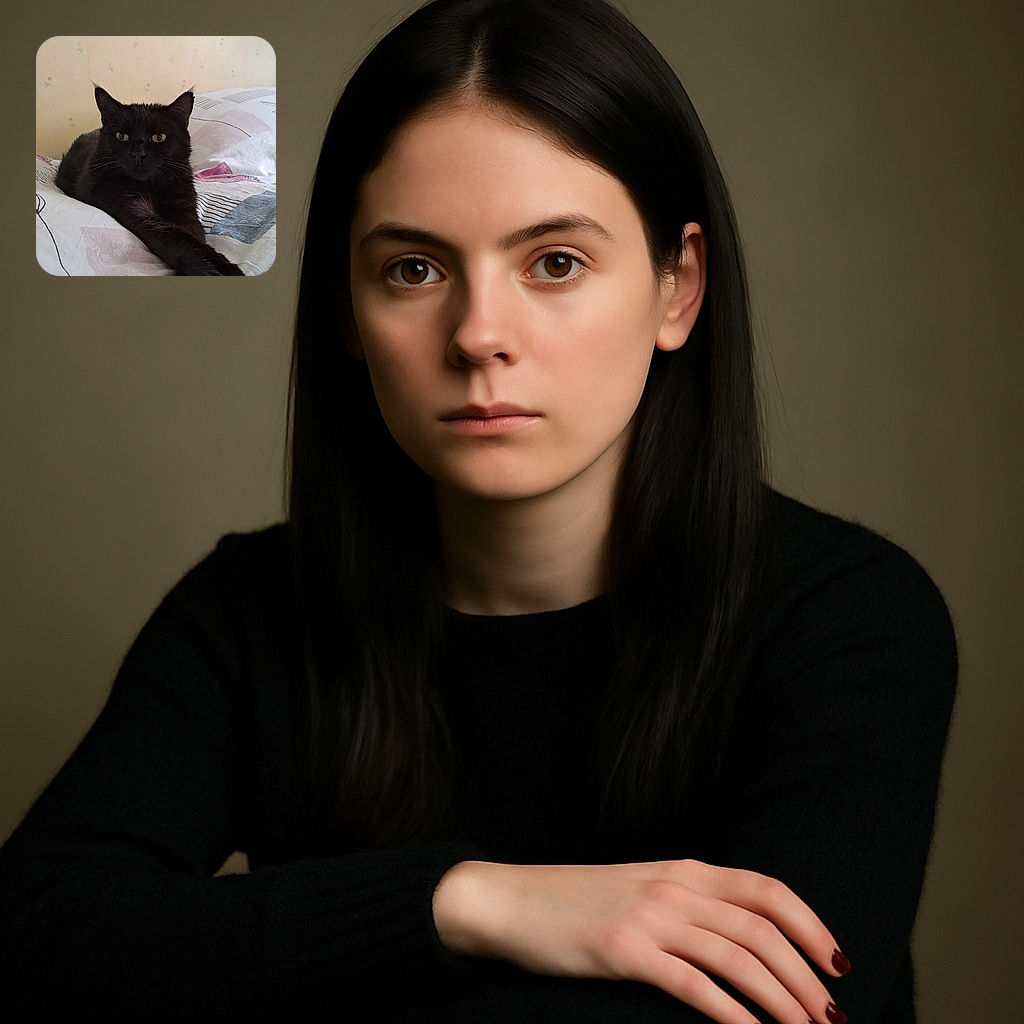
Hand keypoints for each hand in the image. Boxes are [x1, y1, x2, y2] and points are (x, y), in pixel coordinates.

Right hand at [433, 859, 848, 1023]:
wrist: (509, 900)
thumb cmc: (575, 902)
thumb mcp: (640, 888)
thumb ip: (688, 902)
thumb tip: (740, 937)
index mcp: (682, 869)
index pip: (766, 889)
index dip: (810, 925)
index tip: (838, 962)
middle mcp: (674, 887)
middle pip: (762, 929)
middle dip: (806, 976)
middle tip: (833, 1016)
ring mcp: (650, 917)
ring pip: (738, 958)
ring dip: (782, 1000)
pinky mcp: (624, 950)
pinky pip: (693, 985)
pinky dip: (731, 1014)